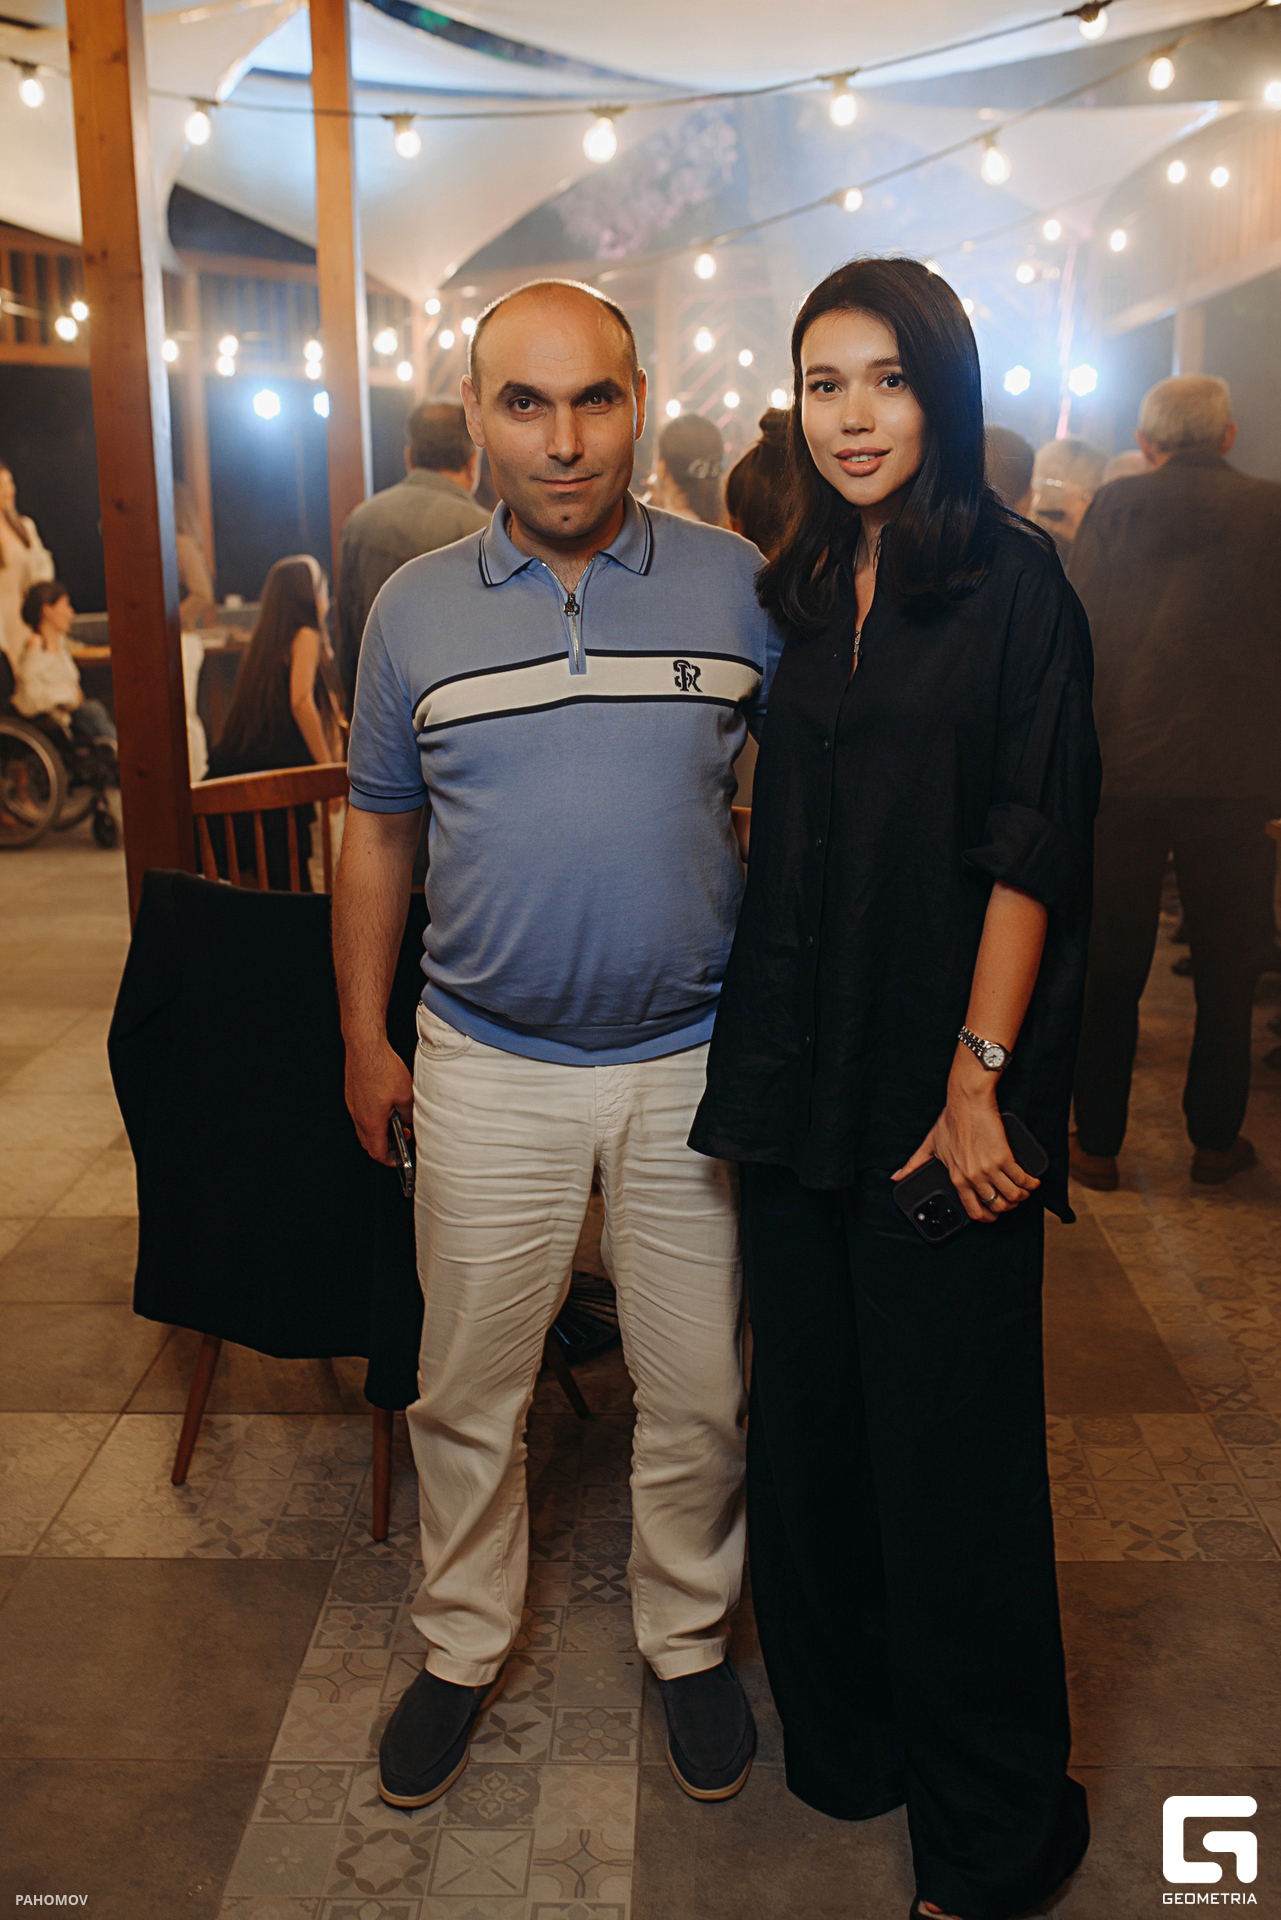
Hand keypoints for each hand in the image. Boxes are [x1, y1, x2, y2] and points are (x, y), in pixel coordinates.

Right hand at [344, 1035, 412, 1165]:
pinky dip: (373, 1119)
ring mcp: (353, 1106)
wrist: (366, 1048)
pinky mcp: (352, 1096)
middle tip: (399, 1141)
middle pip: (369, 1143)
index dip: (389, 1159)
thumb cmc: (382, 1068)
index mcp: (371, 1121)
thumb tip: (410, 1121)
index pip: (377, 1151)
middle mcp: (358, 1116)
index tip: (399, 1159)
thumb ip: (409, 1114)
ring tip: (395, 1122)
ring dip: (379, 1131)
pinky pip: (361, 1115)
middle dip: (385, 1147)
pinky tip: (385, 1107)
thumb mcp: (406, 1095)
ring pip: (364, 1129)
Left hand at [892, 1054, 1039, 1223]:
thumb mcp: (930, 1143)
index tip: (994, 1214)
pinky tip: (1032, 1181)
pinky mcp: (1003, 1157)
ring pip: (1011, 1196)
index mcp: (956, 1176)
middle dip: (1008, 1206)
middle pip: (997, 1206)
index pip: (973, 1210)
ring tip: (1024, 1190)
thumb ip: (915, 1162)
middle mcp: (972, 1177)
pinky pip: (1021, 1179)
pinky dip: (1030, 1183)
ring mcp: (988, 1168)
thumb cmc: (951, 1119)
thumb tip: (898, 1177)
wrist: (967, 1100)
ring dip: (1021, 1196)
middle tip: (1012, 1199)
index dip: (987, 1217)